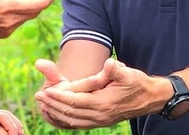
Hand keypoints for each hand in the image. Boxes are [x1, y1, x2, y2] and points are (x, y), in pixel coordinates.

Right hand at [0, 0, 51, 38]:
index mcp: (9, 6)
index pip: (34, 6)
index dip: (44, 2)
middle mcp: (11, 20)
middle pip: (33, 12)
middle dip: (38, 3)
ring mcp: (9, 28)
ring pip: (26, 17)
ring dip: (27, 7)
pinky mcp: (6, 33)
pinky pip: (18, 23)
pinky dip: (19, 14)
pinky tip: (10, 7)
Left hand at [34, 59, 156, 127]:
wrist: (150, 99)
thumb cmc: (137, 83)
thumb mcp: (128, 74)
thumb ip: (116, 70)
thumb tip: (110, 64)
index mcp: (103, 103)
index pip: (75, 101)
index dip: (60, 96)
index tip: (46, 90)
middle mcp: (100, 115)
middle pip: (70, 112)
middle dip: (53, 105)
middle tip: (38, 96)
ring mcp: (100, 121)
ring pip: (73, 120)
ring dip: (57, 113)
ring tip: (44, 105)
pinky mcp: (101, 122)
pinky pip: (79, 124)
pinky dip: (67, 120)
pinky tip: (59, 115)